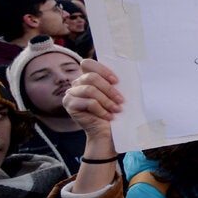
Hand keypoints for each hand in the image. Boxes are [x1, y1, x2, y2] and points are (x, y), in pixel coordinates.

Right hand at [66, 59, 124, 193]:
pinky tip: (109, 116)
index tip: (116, 80)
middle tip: (121, 100)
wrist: (107, 133)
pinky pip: (88, 103)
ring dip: (106, 100)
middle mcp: (76, 83)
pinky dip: (101, 110)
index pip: (88, 63)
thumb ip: (113, 82)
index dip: (102, 70)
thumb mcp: (115, 93)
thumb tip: (128, 67)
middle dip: (109, 89)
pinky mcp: (69, 105)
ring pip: (90, 90)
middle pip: (91, 77)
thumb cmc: (113, 110)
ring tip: (117, 109)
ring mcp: (71, 94)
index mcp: (87, 76)